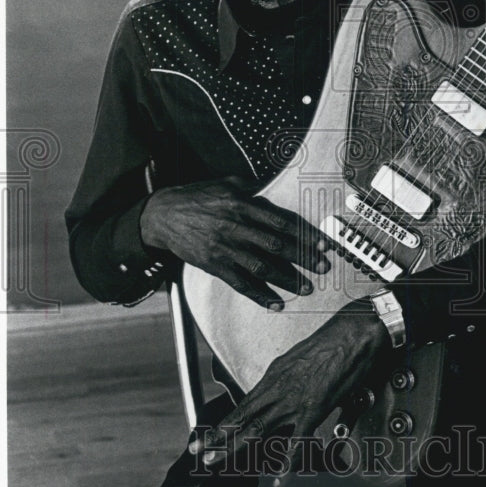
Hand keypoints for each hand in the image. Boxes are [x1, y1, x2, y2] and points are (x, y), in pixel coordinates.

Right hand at [139, 175, 330, 308]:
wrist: (162, 216)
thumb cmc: (196, 197)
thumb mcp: (225, 183)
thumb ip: (251, 187)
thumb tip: (272, 188)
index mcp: (242, 205)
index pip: (280, 221)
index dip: (304, 234)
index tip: (321, 243)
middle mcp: (235, 228)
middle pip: (276, 246)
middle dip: (303, 258)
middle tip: (323, 267)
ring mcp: (225, 249)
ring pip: (261, 268)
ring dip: (287, 280)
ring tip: (306, 287)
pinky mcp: (215, 265)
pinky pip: (240, 284)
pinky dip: (260, 295)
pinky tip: (276, 303)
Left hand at [190, 300, 390, 479]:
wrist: (351, 334)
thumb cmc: (329, 342)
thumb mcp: (296, 359)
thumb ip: (282, 379)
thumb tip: (273, 391)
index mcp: (273, 377)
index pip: (241, 406)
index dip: (221, 424)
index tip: (204, 436)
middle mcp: (277, 390)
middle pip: (241, 419)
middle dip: (217, 438)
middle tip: (199, 454)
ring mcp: (293, 401)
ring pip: (257, 428)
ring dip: (235, 447)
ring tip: (216, 461)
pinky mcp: (314, 409)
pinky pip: (298, 440)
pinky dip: (288, 460)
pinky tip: (279, 477)